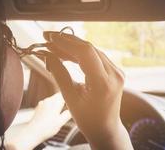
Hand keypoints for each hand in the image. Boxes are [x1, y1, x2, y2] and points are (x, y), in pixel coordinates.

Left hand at [5, 93, 70, 149]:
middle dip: (64, 100)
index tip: (73, 102)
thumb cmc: (47, 128)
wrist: (33, 132)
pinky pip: (48, 103)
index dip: (70, 97)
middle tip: (68, 107)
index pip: (65, 94)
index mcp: (55, 102)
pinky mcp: (39, 107)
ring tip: (59, 113)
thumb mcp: (61, 122)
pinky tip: (52, 115)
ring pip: (53, 99)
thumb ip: (68, 114)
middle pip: (59, 95)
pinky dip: (51, 107)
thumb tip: (72, 110)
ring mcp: (42, 103)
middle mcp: (48, 100)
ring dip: (57, 103)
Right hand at [43, 32, 133, 149]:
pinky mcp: (114, 71)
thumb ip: (59, 73)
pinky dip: (80, 53)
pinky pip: (96, 56)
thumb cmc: (87, 118)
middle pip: (89, 48)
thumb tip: (46, 55)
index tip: (49, 37)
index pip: (86, 53)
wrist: (105, 127)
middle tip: (48, 37)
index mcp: (104, 83)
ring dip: (72, 46)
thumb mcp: (70, 98)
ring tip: (53, 45)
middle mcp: (114, 74)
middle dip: (67, 41)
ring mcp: (117, 71)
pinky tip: (65, 52)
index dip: (66, 42)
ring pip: (92, 50)